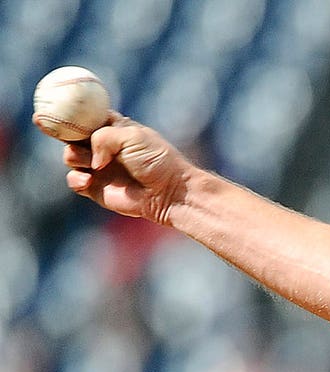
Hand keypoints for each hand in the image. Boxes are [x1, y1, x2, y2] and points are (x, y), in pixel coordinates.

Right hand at [53, 111, 194, 224]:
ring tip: (95, 163)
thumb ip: (103, 137)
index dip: (66, 110)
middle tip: (43, 122)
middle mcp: (103, 146)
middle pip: (70, 135)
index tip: (48, 102)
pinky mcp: (95, 188)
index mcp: (113, 128)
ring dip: (75, 157)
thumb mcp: (131, 137)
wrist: (169, 192)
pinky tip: (88, 180)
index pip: (85, 116)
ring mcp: (97, 167)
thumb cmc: (156, 160)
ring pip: (69, 156)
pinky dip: (76, 178)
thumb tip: (91, 156)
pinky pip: (73, 180)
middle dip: (57, 130)